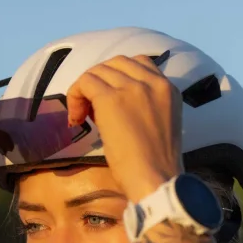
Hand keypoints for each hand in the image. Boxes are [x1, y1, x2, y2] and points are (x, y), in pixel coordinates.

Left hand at [65, 55, 183, 201]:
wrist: (156, 179)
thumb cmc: (155, 165)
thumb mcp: (159, 124)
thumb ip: (144, 106)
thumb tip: (110, 102)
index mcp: (168, 88)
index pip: (138, 63)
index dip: (117, 78)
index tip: (109, 100)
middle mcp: (152, 82)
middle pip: (116, 63)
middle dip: (100, 81)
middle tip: (92, 109)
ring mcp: (132, 88)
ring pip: (97, 71)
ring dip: (85, 90)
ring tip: (83, 116)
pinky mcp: (111, 99)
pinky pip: (85, 83)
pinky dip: (75, 96)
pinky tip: (77, 119)